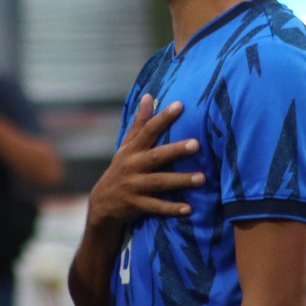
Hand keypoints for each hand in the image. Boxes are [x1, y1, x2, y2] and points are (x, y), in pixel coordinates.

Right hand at [86, 94, 203, 231]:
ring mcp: (134, 186)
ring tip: (202, 178)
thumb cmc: (121, 168)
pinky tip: (189, 209)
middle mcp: (133, 166)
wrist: (103, 203)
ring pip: (159, 182)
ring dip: (181, 181)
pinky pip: (156, 207)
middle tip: (197, 144)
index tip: (180, 105)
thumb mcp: (126, 146)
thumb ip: (139, 123)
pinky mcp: (137, 205)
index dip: (163, 118)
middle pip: (156, 156)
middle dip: (176, 150)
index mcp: (132, 150)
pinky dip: (172, 209)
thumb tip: (148, 96)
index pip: (148, 130)